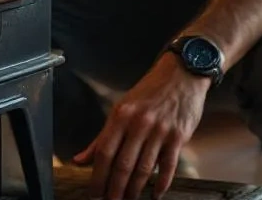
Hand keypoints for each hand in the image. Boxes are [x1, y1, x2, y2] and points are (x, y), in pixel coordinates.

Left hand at [73, 54, 209, 199]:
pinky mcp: (178, 136)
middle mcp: (139, 123)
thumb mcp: (121, 108)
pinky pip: (168, 165)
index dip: (97, 177)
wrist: (182, 73)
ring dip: (135, 190)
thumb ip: (101, 137)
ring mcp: (160, 130)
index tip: (93, 193)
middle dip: (114, 189)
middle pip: (123, 164)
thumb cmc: (150, 92)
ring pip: (144, 168)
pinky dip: (161, 183)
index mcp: (121, 115)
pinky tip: (155, 194)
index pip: (104, 152)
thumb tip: (79, 160)